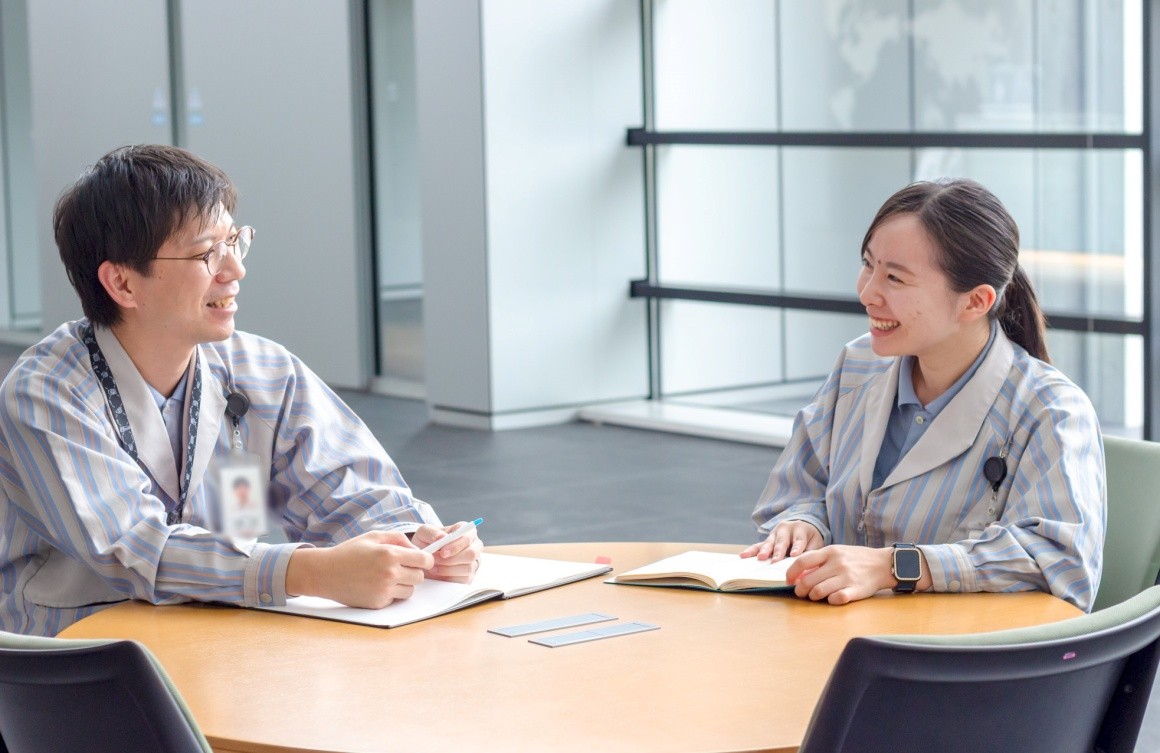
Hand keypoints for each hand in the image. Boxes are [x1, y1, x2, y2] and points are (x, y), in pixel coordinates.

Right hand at [285, 530, 433, 608]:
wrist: (325, 573)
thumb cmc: (350, 552)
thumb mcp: (373, 537)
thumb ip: (398, 539)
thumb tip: (417, 549)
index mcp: (390, 554)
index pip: (424, 560)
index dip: (425, 560)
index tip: (420, 560)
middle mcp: (389, 574)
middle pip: (420, 577)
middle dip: (413, 572)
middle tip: (400, 568)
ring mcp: (383, 590)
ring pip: (410, 591)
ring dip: (403, 584)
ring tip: (387, 577)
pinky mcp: (377, 603)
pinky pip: (395, 599)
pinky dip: (390, 593)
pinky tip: (376, 585)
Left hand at [411, 522, 483, 582]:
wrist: (424, 557)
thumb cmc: (427, 541)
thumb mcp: (424, 532)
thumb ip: (432, 532)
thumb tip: (442, 537)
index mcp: (466, 531)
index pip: (467, 537)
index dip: (456, 545)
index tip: (442, 552)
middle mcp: (474, 545)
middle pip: (471, 554)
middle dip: (452, 559)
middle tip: (435, 561)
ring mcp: (473, 561)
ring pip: (467, 568)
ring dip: (448, 569)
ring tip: (433, 567)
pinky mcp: (469, 576)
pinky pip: (464, 579)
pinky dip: (449, 577)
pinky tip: (438, 573)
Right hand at [740, 520, 823, 560]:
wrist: (802, 527)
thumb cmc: (810, 539)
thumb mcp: (815, 543)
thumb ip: (811, 554)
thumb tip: (808, 568)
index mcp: (801, 529)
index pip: (799, 539)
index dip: (797, 547)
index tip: (794, 554)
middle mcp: (786, 529)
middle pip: (782, 541)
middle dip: (778, 552)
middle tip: (775, 561)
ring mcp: (775, 534)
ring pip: (769, 543)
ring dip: (764, 551)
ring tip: (761, 558)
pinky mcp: (767, 539)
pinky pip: (758, 545)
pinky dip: (751, 551)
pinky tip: (743, 555)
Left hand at [783, 545, 895, 604]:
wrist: (882, 564)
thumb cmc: (855, 558)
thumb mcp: (837, 552)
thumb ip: (819, 560)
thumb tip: (798, 573)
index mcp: (830, 552)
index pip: (802, 561)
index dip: (791, 573)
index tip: (788, 580)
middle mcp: (837, 564)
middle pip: (808, 580)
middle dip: (800, 590)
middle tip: (801, 593)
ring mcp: (847, 577)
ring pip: (819, 591)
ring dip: (813, 596)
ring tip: (815, 596)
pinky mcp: (856, 590)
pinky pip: (836, 599)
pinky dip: (830, 600)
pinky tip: (831, 598)